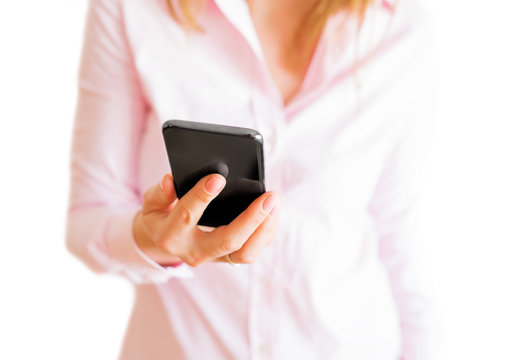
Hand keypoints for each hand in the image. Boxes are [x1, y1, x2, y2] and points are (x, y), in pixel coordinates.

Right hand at [133, 173, 280, 266]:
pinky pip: (251, 252)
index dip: (202, 196)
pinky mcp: (227, 259)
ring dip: (265, 229)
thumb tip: (170, 180)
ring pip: (245, 253)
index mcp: (170, 236)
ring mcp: (212, 258)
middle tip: (269, 196)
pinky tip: (273, 213)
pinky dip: (266, 233)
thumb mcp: (152, 203)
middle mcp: (193, 252)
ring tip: (275, 203)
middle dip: (251, 219)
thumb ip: (160, 193)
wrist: (163, 241)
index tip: (218, 178)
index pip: (187, 216)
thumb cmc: (161, 215)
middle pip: (227, 241)